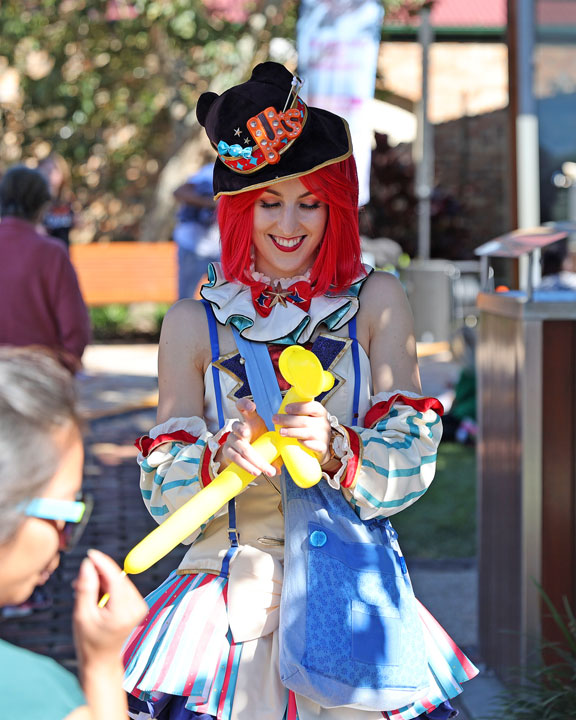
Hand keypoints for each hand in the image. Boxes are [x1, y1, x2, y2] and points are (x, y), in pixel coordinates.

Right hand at [73, 549, 147, 670]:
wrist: (102, 661)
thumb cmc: (89, 641)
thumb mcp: (82, 615)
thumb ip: (86, 588)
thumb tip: (88, 564)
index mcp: (123, 612)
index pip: (115, 578)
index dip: (102, 563)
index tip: (90, 553)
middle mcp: (136, 607)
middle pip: (117, 578)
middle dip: (98, 574)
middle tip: (77, 583)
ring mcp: (140, 606)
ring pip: (119, 581)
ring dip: (102, 582)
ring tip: (85, 595)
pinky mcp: (138, 606)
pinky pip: (122, 588)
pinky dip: (108, 588)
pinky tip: (96, 598)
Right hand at [216, 398, 278, 476]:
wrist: (242, 455)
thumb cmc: (258, 442)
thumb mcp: (268, 442)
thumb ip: (275, 452)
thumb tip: (279, 469)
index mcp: (250, 420)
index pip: (243, 407)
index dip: (245, 404)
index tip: (251, 406)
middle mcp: (238, 428)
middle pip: (239, 427)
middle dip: (243, 430)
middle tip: (247, 433)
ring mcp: (231, 439)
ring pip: (240, 446)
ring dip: (253, 459)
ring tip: (263, 469)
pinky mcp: (227, 450)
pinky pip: (235, 457)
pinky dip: (246, 465)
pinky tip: (255, 471)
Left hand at [273, 401, 332, 466]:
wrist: (322, 446)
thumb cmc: (311, 429)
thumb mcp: (309, 418)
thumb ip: (298, 414)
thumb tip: (280, 413)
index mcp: (320, 413)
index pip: (312, 407)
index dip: (299, 407)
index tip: (286, 408)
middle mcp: (324, 423)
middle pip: (305, 421)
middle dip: (288, 420)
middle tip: (275, 419)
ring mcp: (324, 436)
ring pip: (307, 433)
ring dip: (292, 432)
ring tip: (281, 432)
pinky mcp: (322, 448)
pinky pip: (314, 446)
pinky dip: (306, 443)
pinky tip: (298, 441)